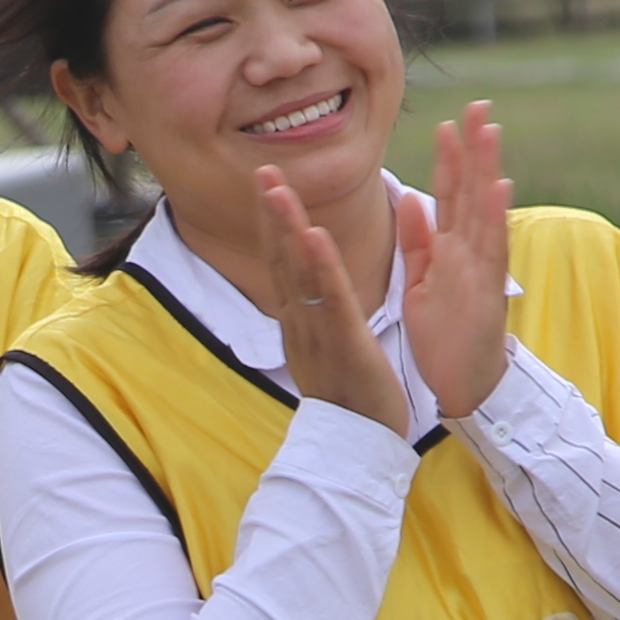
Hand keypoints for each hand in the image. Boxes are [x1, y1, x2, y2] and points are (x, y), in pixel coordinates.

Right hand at [257, 168, 418, 437]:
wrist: (357, 447)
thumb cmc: (350, 398)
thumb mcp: (328, 349)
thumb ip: (317, 317)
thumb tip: (310, 294)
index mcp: (300, 323)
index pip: (283, 266)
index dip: (275, 226)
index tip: (269, 187)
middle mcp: (300, 323)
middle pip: (281, 261)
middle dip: (272, 216)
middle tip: (263, 172)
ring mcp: (317, 332)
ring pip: (299, 274)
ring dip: (287, 229)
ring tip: (278, 190)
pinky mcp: (343, 343)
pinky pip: (330, 300)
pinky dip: (321, 267)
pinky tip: (314, 236)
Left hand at [403, 100, 518, 420]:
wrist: (466, 385)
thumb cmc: (444, 336)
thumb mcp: (421, 282)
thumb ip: (418, 242)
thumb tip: (411, 197)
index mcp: (449, 249)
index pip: (450, 195)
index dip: (449, 158)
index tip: (449, 121)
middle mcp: (469, 252)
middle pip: (471, 192)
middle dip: (474, 149)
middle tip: (478, 106)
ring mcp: (481, 269)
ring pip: (484, 211)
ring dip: (488, 170)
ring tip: (490, 132)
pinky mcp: (487, 291)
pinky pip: (492, 250)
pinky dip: (497, 218)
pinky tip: (500, 187)